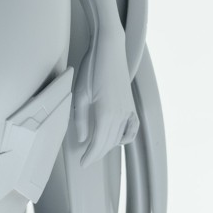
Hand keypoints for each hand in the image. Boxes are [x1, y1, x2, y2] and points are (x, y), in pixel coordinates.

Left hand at [71, 34, 138, 164]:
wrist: (110, 49)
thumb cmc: (93, 67)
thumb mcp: (80, 94)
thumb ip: (80, 119)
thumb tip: (82, 138)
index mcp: (105, 113)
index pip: (98, 143)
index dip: (90, 156)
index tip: (83, 163)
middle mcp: (120, 114)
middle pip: (108, 143)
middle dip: (97, 153)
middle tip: (87, 159)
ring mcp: (128, 109)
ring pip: (119, 137)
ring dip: (108, 146)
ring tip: (97, 151)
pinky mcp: (131, 104)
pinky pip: (132, 127)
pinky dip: (126, 137)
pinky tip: (119, 140)